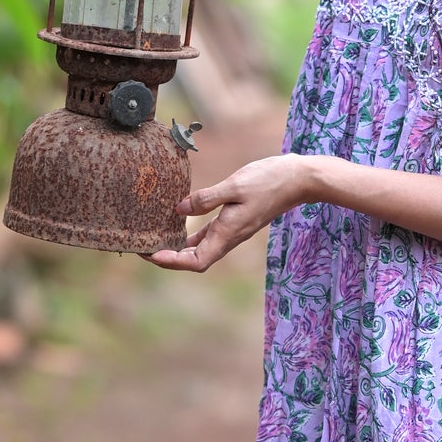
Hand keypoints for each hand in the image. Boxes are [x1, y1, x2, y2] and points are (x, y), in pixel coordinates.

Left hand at [141, 153, 310, 271]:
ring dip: (177, 248)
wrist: (298, 178)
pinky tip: (177, 223)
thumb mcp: (235, 186)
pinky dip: (190, 234)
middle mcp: (229, 237)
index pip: (196, 261)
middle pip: (194, 260)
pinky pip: (208, 234)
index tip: (152, 255)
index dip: (172, 263)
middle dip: (169, 258)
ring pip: (200, 248)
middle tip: (143, 249)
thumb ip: (206, 198)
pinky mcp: (234, 220)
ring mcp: (232, 230)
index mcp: (228, 233)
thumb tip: (178, 209)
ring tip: (154, 239)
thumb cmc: (269, 180)